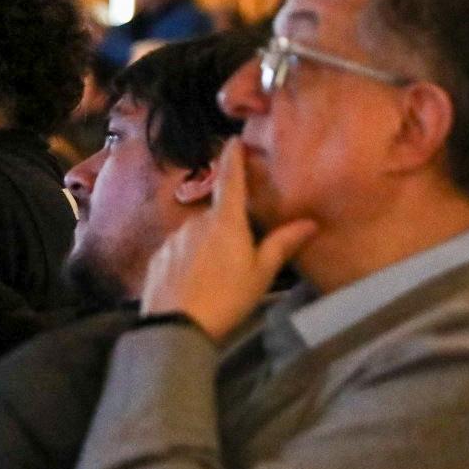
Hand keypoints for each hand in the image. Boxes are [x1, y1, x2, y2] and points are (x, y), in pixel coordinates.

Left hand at [139, 141, 315, 341]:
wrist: (176, 327)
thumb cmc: (227, 298)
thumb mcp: (261, 274)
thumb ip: (282, 244)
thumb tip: (310, 222)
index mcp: (225, 221)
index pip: (231, 179)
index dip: (233, 158)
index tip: (233, 140)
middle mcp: (196, 221)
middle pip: (215, 214)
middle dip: (226, 226)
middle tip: (238, 251)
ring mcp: (173, 238)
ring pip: (195, 233)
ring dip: (206, 245)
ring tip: (215, 275)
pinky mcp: (157, 258)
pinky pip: (178, 251)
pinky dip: (187, 260)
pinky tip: (193, 282)